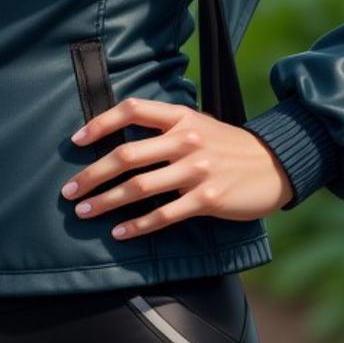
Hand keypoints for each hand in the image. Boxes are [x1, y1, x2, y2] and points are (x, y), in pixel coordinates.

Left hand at [60, 99, 294, 240]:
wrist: (274, 165)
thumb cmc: (227, 146)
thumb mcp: (199, 124)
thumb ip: (165, 128)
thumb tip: (121, 143)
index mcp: (181, 116)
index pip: (132, 110)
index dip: (100, 123)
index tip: (76, 141)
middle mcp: (187, 139)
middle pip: (128, 155)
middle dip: (92, 174)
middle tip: (69, 191)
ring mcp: (197, 170)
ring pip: (140, 187)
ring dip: (107, 201)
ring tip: (84, 212)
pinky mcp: (208, 199)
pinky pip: (164, 215)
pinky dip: (137, 225)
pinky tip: (119, 232)